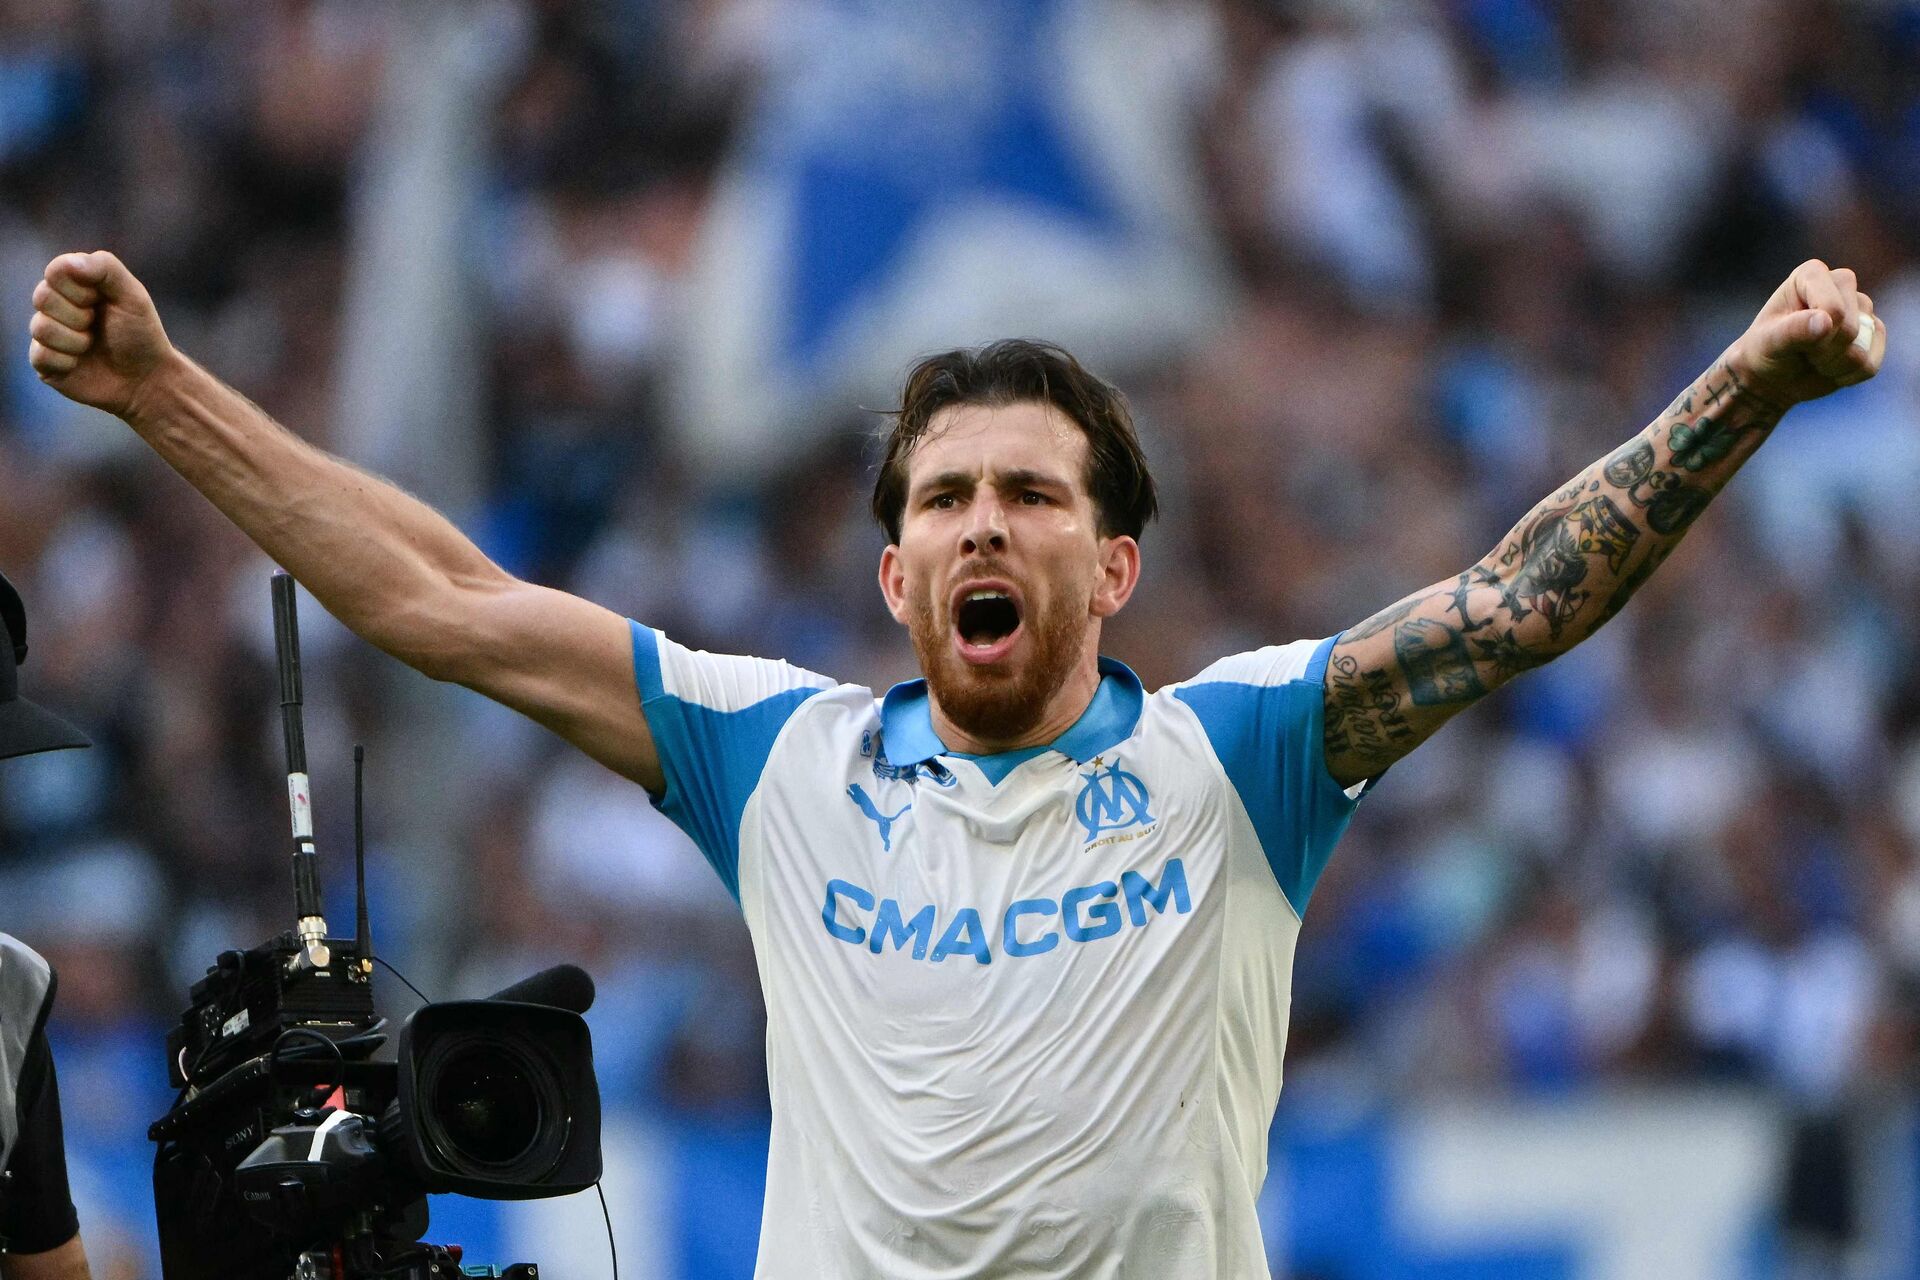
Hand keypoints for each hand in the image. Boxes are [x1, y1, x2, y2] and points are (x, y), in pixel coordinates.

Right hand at [27, 251, 173, 417]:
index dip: (80, 288)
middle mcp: (56, 306)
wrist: (146, 378)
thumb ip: (106, 268)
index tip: (101, 300)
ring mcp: (49, 334)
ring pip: (40, 328)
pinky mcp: (44, 362)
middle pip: (42, 297)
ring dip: (75, 340)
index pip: (56, 271)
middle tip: (97, 325)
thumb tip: (70, 262)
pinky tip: (81, 364)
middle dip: (78, 315)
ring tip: (92, 345)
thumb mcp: (132, 295)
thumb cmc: (141, 334)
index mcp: (75, 284)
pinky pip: (40, 355)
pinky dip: (67, 362)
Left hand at [1726, 258, 1886, 409]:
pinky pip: (1870, 365)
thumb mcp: (1769, 342)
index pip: (1834, 308)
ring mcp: (1862, 308)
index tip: (1789, 337)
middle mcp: (1842, 284)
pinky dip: (1846, 377)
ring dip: (1832, 366)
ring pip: (1861, 349)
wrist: (1772, 375)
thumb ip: (1793, 330)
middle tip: (1800, 350)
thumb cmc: (1766, 350)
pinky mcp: (1874, 332)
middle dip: (1822, 351)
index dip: (1815, 335)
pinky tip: (1828, 367)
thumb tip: (1827, 321)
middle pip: (1850, 329)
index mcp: (1811, 274)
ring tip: (1813, 358)